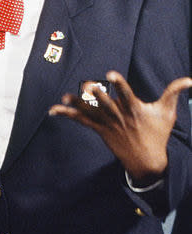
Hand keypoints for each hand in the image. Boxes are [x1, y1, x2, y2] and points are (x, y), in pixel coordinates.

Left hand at [49, 70, 191, 183]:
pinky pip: (82, 121)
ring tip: (65, 96)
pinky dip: (69, 114)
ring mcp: (109, 124)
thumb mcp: (167, 112)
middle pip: (107, 104)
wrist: (146, 160)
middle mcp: (120, 117)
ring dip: (78, 104)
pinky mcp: (101, 131)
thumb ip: (174, 92)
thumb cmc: (158, 134)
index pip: (126, 94)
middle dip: (97, 94)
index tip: (111, 74)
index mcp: (136, 109)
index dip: (119, 84)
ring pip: (92, 112)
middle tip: (88, 84)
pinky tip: (55, 109)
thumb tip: (190, 79)